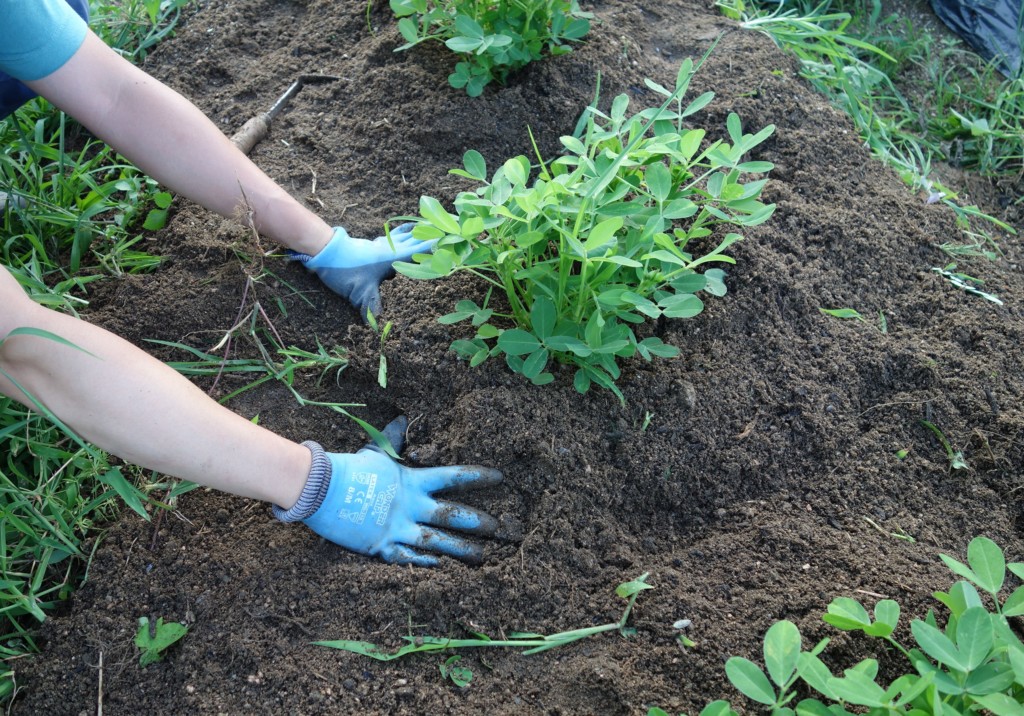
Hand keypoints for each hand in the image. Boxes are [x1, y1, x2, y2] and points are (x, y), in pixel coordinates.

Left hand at [288, 224, 434, 319]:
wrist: (323, 249)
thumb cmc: (345, 268)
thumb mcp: (360, 292)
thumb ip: (372, 308)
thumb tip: (379, 331)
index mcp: (394, 257)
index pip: (421, 250)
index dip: (437, 246)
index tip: (453, 242)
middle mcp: (391, 248)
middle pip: (416, 240)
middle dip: (432, 238)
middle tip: (448, 233)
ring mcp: (381, 245)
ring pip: (405, 237)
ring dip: (417, 235)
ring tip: (430, 232)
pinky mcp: (372, 245)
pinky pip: (393, 239)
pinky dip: (402, 236)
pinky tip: (401, 238)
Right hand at [295, 417, 501, 565]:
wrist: (320, 488)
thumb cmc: (350, 467)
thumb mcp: (376, 451)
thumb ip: (395, 438)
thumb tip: (404, 419)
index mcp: (412, 481)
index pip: (452, 477)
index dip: (477, 477)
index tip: (500, 478)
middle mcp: (411, 506)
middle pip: (452, 515)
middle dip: (478, 522)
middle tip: (501, 528)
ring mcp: (398, 528)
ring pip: (437, 542)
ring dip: (462, 550)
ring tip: (483, 557)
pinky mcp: (382, 546)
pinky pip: (409, 558)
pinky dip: (426, 563)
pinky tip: (443, 567)